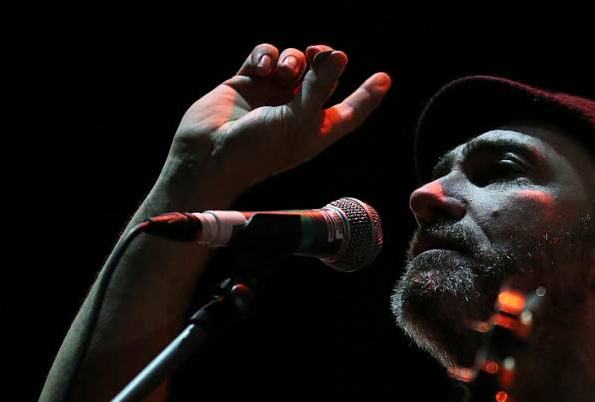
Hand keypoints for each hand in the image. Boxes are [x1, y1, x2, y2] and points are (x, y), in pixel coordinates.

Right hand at [163, 42, 390, 204]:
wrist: (209, 154)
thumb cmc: (258, 149)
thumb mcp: (297, 121)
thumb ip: (320, 87)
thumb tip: (340, 57)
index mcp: (314, 130)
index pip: (349, 111)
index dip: (367, 96)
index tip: (384, 78)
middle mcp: (294, 112)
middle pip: (321, 76)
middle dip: (323, 60)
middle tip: (319, 55)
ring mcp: (270, 96)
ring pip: (293, 62)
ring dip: (293, 59)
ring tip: (285, 71)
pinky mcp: (245, 82)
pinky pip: (264, 57)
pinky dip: (266, 55)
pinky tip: (262, 66)